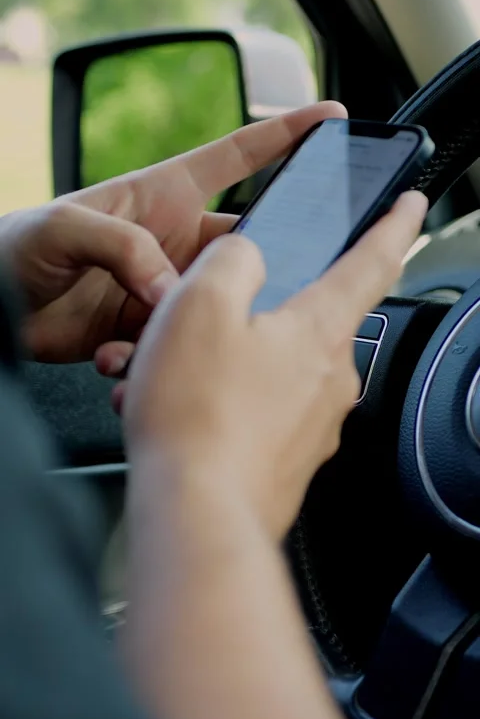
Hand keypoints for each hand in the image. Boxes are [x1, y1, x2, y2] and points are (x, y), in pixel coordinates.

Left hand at [0, 102, 345, 363]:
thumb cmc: (17, 244)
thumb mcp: (66, 225)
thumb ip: (123, 245)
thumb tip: (171, 289)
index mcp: (163, 195)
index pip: (237, 157)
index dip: (285, 135)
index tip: (330, 119)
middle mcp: (174, 240)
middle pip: (243, 245)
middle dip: (264, 262)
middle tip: (262, 283)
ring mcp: (165, 287)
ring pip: (217, 303)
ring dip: (202, 323)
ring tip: (160, 332)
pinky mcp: (150, 330)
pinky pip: (180, 344)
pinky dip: (161, 356)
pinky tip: (123, 356)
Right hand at [125, 190, 427, 539]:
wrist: (194, 514)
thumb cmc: (197, 417)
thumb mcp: (200, 303)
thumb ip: (233, 260)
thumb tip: (248, 258)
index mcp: (320, 332)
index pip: (374, 262)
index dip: (393, 225)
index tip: (410, 204)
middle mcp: (330, 380)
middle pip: (301, 321)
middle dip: (250, 314)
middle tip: (199, 320)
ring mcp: (312, 426)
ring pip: (266, 370)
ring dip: (220, 364)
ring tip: (167, 377)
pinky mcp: (287, 461)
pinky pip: (254, 414)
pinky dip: (218, 404)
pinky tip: (179, 412)